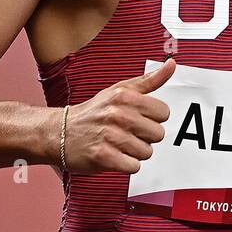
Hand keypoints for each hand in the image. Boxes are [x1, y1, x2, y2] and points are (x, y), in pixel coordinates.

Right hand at [60, 57, 174, 173]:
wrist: (60, 131)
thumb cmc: (94, 111)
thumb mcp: (120, 90)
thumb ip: (149, 80)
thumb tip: (171, 64)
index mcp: (125, 96)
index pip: (164, 113)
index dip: (153, 119)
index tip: (139, 119)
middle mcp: (118, 114)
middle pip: (158, 134)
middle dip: (145, 137)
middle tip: (127, 133)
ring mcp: (110, 136)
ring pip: (147, 152)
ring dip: (134, 152)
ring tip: (118, 144)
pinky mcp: (103, 156)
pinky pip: (133, 167)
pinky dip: (126, 165)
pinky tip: (114, 155)